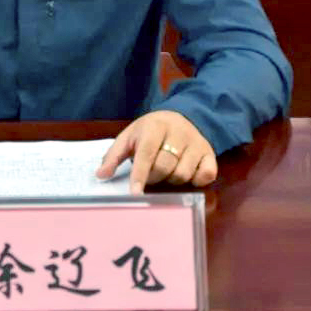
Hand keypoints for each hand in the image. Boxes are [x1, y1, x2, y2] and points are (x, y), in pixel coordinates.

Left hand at [96, 110, 216, 193]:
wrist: (181, 116)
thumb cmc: (150, 131)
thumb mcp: (129, 137)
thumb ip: (114, 155)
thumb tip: (101, 175)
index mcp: (155, 126)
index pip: (146, 153)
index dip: (140, 175)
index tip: (135, 194)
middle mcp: (179, 132)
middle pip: (165, 167)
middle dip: (154, 177)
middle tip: (150, 173)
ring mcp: (197, 143)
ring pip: (183, 174)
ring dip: (171, 180)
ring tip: (167, 170)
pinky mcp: (210, 153)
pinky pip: (206, 176)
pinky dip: (196, 181)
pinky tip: (187, 173)